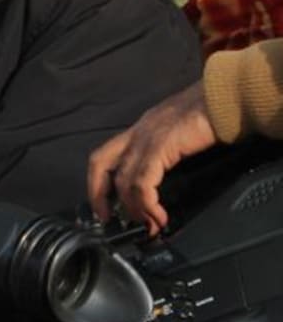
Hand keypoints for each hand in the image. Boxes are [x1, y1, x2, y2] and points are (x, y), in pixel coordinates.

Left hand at [88, 80, 216, 235]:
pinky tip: (159, 215)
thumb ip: (164, 152)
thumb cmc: (208, 113)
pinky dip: (147, 203)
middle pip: (100, 163)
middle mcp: (137, 132)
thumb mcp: (177, 134)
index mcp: (139, 129)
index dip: (97, 182)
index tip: (104, 206)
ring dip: (133, 207)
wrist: (224, 98)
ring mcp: (147, 137)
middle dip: (99, 195)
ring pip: (123, 179)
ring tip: (148, 223)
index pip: (104, 155)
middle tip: (109, 220)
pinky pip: (143, 181)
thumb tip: (162, 182)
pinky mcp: (161, 146)